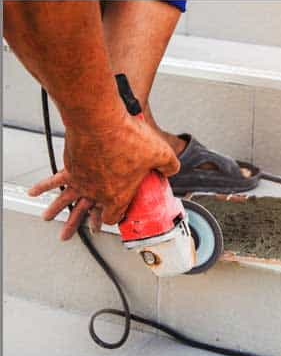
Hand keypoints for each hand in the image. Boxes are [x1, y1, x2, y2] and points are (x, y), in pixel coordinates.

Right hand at [28, 114, 179, 239]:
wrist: (98, 120)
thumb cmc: (128, 138)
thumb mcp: (161, 153)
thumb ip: (169, 166)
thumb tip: (171, 169)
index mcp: (118, 195)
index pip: (114, 216)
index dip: (116, 216)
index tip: (115, 217)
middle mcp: (96, 191)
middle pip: (87, 212)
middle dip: (81, 223)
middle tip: (70, 234)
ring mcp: (81, 179)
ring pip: (66, 200)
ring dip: (57, 210)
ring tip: (48, 220)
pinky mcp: (71, 165)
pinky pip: (54, 179)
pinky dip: (44, 186)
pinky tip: (34, 192)